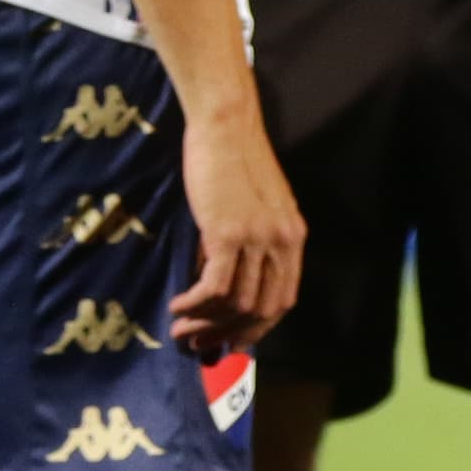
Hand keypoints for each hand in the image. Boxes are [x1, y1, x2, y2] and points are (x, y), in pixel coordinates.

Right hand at [171, 98, 305, 352]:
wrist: (226, 126)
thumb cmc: (232, 162)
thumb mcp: (254, 207)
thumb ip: (251, 243)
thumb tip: (225, 286)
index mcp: (293, 238)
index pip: (283, 301)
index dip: (256, 329)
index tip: (230, 343)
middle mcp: (283, 242)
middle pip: (262, 311)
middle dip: (227, 335)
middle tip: (197, 345)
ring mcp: (259, 238)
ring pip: (238, 304)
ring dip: (205, 324)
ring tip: (180, 328)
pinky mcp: (229, 233)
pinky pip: (216, 288)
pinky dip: (195, 305)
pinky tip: (177, 305)